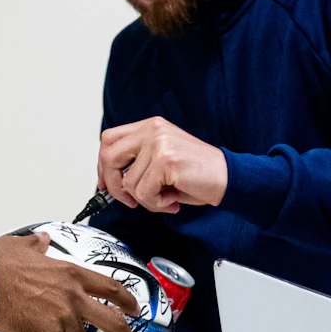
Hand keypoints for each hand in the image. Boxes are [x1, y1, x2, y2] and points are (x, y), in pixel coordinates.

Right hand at [0, 231, 140, 331]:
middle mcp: (74, 296)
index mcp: (71, 273)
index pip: (111, 288)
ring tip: (44, 327)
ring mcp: (64, 317)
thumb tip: (42, 240)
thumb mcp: (22, 246)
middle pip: (114, 324)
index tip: (135, 310)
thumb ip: (38, 246)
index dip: (127, 301)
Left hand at [99, 116, 227, 213]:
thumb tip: (109, 182)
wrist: (229, 178)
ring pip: (127, 182)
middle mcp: (152, 130)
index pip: (109, 139)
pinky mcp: (166, 160)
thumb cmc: (197, 174)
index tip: (105, 183)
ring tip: (164, 198)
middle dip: (113, 185)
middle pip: (109, 156)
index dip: (103, 164)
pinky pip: (143, 192)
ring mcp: (158, 143)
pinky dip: (155, 204)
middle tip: (129, 200)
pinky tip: (171, 200)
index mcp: (150, 126)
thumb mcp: (161, 160)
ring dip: (144, 200)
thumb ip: (137, 163)